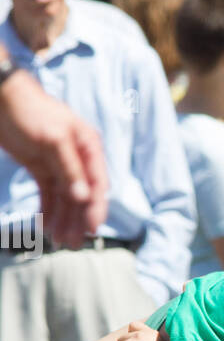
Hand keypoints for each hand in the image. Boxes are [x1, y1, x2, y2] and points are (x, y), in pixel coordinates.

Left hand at [0, 67, 107, 246]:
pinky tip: (45, 226)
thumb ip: (71, 168)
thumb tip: (84, 197)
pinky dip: (47, 210)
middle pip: (81, 195)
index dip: (97, 206)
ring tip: (58, 241)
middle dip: (77, 219)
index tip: (93, 228)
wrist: (3, 97)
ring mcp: (59, 165)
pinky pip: (48, 194)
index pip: (98, 183)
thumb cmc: (31, 110)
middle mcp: (77, 158)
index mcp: (88, 147)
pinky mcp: (41, 168)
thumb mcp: (54, 138)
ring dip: (62, 220)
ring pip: (64, 198)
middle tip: (71, 244)